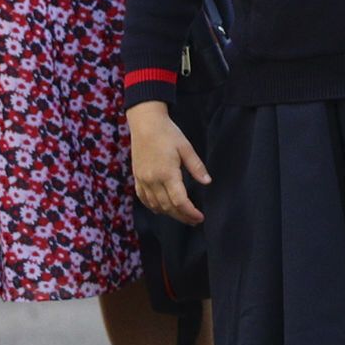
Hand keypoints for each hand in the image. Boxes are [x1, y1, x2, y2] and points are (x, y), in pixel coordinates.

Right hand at [126, 102, 208, 222]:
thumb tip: (207, 182)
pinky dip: (153, 207)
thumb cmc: (168, 133)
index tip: (200, 217)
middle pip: (168, 207)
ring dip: (169, 213)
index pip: (180, 201)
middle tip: (194, 221)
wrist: (145, 123)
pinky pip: (144, 199)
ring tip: (182, 216)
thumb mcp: (186, 147)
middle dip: (182, 216)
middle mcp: (153, 180)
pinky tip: (162, 209)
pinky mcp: (137, 178)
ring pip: (156, 205)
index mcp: (167, 173)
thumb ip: (196, 167)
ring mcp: (143, 180)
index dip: (190, 212)